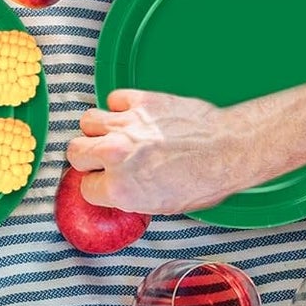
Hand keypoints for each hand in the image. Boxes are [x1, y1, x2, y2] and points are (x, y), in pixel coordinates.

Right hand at [67, 89, 246, 213]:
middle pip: (74, 151)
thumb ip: (130, 196)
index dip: (96, 186)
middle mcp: (116, 155)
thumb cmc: (206, 180)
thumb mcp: (163, 205)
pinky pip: (114, 99)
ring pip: (88, 121)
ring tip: (112, 134)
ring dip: (97, 130)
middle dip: (86, 158)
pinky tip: (131, 117)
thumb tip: (119, 189)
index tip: (103, 182)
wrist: (230, 150)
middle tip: (98, 159)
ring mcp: (126, 126)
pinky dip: (119, 106)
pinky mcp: (140, 102)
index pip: (85, 187)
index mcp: (120, 188)